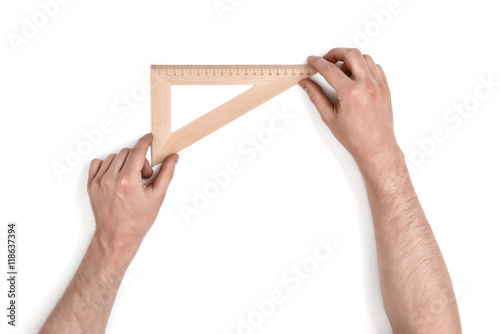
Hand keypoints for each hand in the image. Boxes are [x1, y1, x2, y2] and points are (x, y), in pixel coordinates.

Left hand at [87, 134, 178, 263]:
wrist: (117, 237)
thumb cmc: (137, 221)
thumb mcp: (157, 197)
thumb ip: (166, 174)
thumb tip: (173, 158)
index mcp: (128, 180)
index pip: (137, 150)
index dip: (146, 142)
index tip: (150, 139)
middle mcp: (111, 179)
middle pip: (127, 153)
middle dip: (139, 160)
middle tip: (145, 177)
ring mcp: (99, 182)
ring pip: (113, 157)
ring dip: (124, 163)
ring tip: (131, 180)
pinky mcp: (91, 185)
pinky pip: (98, 164)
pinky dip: (108, 166)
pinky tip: (117, 177)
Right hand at [300, 48, 399, 168]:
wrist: (376, 147)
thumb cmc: (355, 137)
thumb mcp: (329, 117)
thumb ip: (316, 96)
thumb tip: (306, 84)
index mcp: (351, 93)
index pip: (330, 69)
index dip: (317, 62)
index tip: (312, 61)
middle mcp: (367, 85)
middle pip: (351, 54)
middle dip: (335, 53)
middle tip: (326, 60)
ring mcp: (379, 85)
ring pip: (365, 58)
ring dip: (351, 60)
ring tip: (341, 72)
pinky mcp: (386, 88)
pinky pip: (375, 67)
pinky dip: (364, 67)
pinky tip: (356, 77)